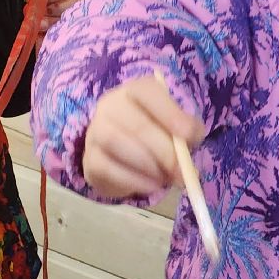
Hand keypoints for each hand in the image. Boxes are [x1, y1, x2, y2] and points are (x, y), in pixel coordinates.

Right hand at [81, 74, 202, 199]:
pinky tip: (150, 186)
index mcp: (135, 92)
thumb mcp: (178, 128)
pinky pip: (106, 167)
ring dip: (146, 164)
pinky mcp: (89, 159)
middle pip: (135, 123)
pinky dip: (133, 180)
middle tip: (182, 172)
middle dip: (164, 151)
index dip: (169, 112)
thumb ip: (188, 132)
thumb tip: (187, 145)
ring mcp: (95, 131)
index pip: (147, 92)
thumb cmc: (157, 136)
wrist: (126, 159)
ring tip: (164, 178)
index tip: (189, 135)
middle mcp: (110, 105)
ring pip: (114, 141)